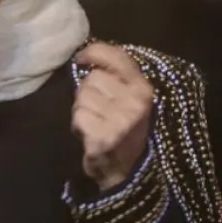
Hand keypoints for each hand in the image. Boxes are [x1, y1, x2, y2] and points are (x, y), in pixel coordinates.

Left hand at [72, 43, 154, 191]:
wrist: (126, 170)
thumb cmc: (125, 128)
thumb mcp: (131, 98)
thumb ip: (116, 75)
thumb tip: (88, 54)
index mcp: (143, 89)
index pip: (115, 56)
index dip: (93, 52)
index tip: (81, 58)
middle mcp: (134, 102)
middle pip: (92, 78)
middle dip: (88, 91)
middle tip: (98, 109)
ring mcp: (119, 120)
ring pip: (82, 96)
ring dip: (82, 108)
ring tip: (95, 121)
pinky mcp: (103, 136)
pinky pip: (78, 116)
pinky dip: (78, 124)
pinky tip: (90, 133)